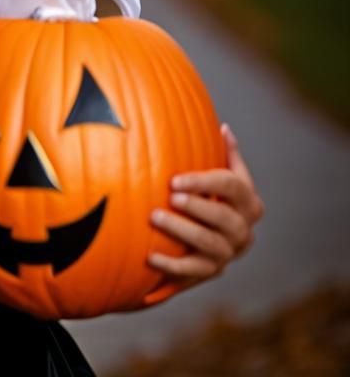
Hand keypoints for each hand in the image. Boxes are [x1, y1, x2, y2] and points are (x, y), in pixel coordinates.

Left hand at [148, 122, 264, 290]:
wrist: (204, 236)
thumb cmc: (210, 193)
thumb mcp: (220, 175)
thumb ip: (226, 155)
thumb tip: (223, 127)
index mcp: (248, 202)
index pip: (233, 187)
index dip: (205, 182)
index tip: (174, 179)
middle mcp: (243, 229)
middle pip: (225, 218)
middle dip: (197, 207)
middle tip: (169, 197)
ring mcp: (229, 252)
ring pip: (210, 244)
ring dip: (182, 230)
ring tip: (155, 217)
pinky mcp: (211, 271)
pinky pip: (193, 271)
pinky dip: (172, 264)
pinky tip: (150, 255)